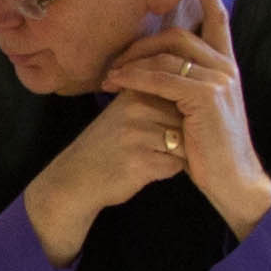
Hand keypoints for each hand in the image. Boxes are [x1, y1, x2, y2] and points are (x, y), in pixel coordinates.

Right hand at [21, 91, 191, 261]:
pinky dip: (167, 171)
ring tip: (153, 158)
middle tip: (158, 148)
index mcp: (134, 92)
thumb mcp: (123, 112)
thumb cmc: (106, 146)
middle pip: (186, 120)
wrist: (75, 178)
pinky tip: (147, 170)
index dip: (181, 117)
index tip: (163, 129)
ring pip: (184, 144)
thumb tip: (195, 93)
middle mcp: (135, 109)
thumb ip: (153, 99)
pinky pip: (175, 165)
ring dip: (176, 155)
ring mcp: (137, 135)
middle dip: (182, 137)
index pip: (180, 97)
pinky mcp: (140, 162)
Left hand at [98, 0, 270, 231]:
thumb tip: (153, 72)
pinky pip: (162, 77)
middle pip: (178, 35)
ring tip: (107, 75)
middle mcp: (226, 67)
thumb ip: (184, 87)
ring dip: (132, 62)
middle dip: (142, 43)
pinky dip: (136, 77)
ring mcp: (218, 80)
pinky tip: (117, 83)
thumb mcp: (198, 112)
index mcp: (227, 67)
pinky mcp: (205, 96)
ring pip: (167, 55)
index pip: (219, 22)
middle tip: (114, 58)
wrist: (233, 180)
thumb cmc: (210, 150)